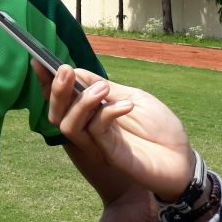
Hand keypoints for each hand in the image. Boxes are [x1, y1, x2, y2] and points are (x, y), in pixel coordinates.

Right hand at [37, 61, 194, 200]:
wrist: (183, 159)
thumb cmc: (160, 128)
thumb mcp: (133, 98)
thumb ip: (106, 89)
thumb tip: (78, 71)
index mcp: (93, 113)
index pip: (63, 98)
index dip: (47, 82)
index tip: (38, 61)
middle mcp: (89, 129)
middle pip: (57, 112)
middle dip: (56, 90)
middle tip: (65, 71)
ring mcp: (97, 144)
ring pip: (68, 125)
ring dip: (80, 102)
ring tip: (100, 88)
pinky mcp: (109, 155)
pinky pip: (96, 132)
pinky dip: (107, 113)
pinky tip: (126, 105)